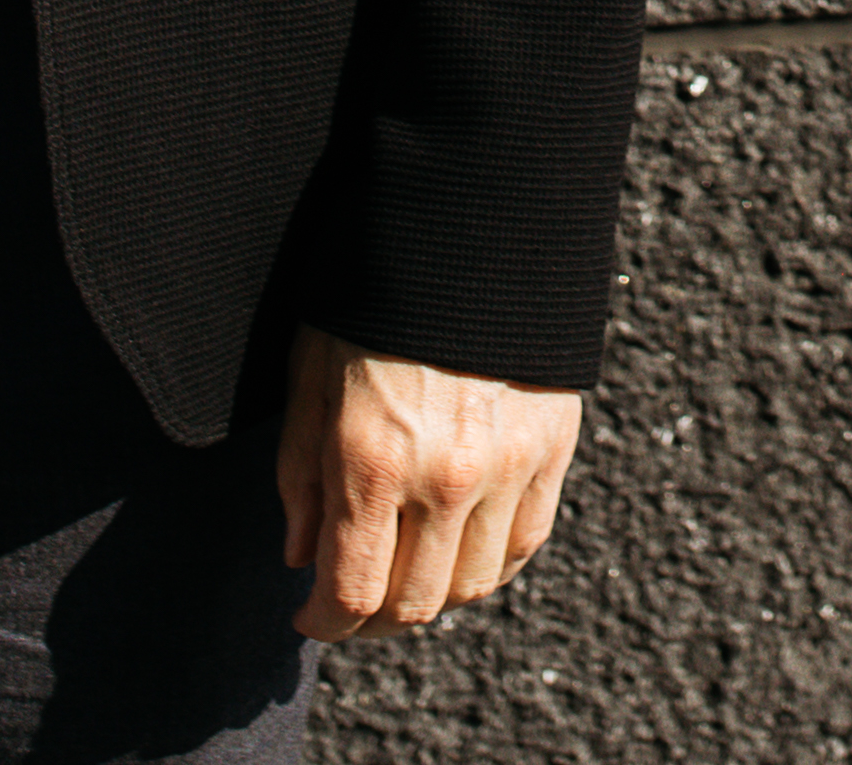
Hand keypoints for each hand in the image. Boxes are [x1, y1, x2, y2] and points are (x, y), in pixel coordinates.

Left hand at [275, 325, 581, 641]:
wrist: (464, 227)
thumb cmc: (368, 298)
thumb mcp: (309, 379)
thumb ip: (300, 477)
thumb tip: (300, 557)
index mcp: (372, 461)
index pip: (352, 595)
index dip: (324, 623)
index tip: (310, 617)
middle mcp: (444, 478)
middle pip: (413, 604)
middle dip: (371, 618)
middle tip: (351, 602)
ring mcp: (506, 466)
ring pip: (473, 586)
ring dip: (432, 595)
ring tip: (405, 572)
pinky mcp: (551, 448)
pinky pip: (524, 543)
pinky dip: (490, 564)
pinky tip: (460, 549)